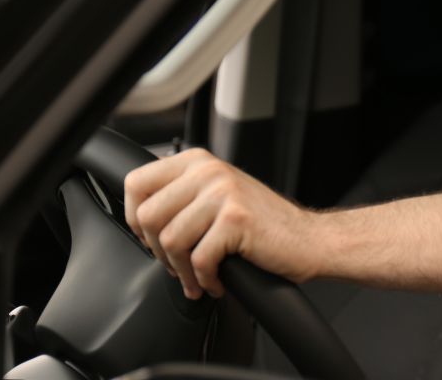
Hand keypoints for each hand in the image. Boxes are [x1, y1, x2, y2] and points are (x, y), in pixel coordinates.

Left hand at [124, 148, 313, 298]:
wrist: (307, 239)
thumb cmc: (262, 224)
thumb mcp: (217, 195)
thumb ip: (182, 194)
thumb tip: (138, 215)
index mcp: (198, 161)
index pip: (136, 182)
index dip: (134, 218)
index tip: (150, 238)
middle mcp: (209, 170)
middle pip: (147, 216)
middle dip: (158, 251)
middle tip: (177, 264)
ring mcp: (223, 193)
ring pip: (170, 241)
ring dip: (181, 271)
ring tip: (198, 277)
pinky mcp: (236, 219)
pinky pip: (198, 259)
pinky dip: (204, 280)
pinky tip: (216, 281)